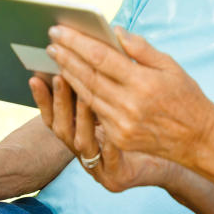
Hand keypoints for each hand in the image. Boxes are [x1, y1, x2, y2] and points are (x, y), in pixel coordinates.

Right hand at [30, 74, 179, 191]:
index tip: (37, 75)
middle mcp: (85, 148)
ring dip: (80, 117)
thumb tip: (106, 37)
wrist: (177, 155)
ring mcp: (98, 165)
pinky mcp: (117, 177)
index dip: (43, 96)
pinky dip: (107, 146)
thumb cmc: (151, 121)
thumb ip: (111, 75)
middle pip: (62, 125)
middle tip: (59, 75)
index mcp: (82, 128)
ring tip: (83, 96)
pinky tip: (109, 131)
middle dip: (60, 100)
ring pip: (82, 141)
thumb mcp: (128, 95)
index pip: (54, 112)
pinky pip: (109, 160)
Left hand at [47, 26, 213, 166]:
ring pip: (87, 95)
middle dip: (66, 57)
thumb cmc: (186, 96)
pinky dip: (81, 95)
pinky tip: (72, 82)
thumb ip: (140, 48)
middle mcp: (130, 105)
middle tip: (51, 42)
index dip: (77, 43)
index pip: (101, 58)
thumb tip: (114, 30)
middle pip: (88, 76)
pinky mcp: (120, 138)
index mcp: (144, 83)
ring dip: (69, 75)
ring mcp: (123, 125)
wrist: (198, 139)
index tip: (59, 31)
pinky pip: (95, 112)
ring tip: (56, 58)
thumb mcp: (170, 65)